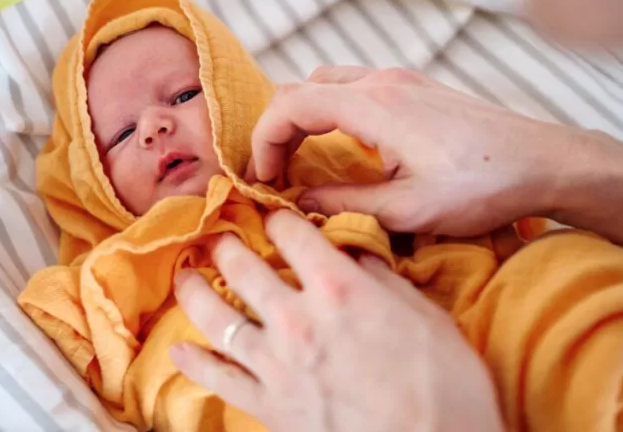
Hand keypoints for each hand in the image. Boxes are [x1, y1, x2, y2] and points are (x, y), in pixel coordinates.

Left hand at [170, 210, 503, 431]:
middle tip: (218, 238)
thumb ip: (385, 281)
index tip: (275, 217)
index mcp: (340, 287)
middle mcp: (298, 318)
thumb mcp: (429, 318)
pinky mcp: (268, 405)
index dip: (280, 218)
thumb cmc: (445, 388)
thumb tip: (359, 257)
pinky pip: (218, 378)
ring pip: (216, 316)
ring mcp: (276, 364)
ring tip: (184, 276)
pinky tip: (177, 350)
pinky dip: (194, 363)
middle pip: (243, 268)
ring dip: (194, 291)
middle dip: (227, 246)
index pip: (294, 235)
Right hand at [248, 66, 622, 235]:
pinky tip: (347, 153)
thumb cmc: (484, 187)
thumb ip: (344, 204)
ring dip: (308, 119)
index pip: (290, 104)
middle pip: (304, 87)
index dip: (264, 141)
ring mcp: (405, 81)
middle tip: (277, 173)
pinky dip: (336, 114)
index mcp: (374, 105)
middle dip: (280, 128)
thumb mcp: (409, 210)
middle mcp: (385, 81)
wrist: (547, 163)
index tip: (262, 179)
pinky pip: (359, 90)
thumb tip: (298, 203)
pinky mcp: (421, 90)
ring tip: (305, 164)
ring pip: (331, 84)